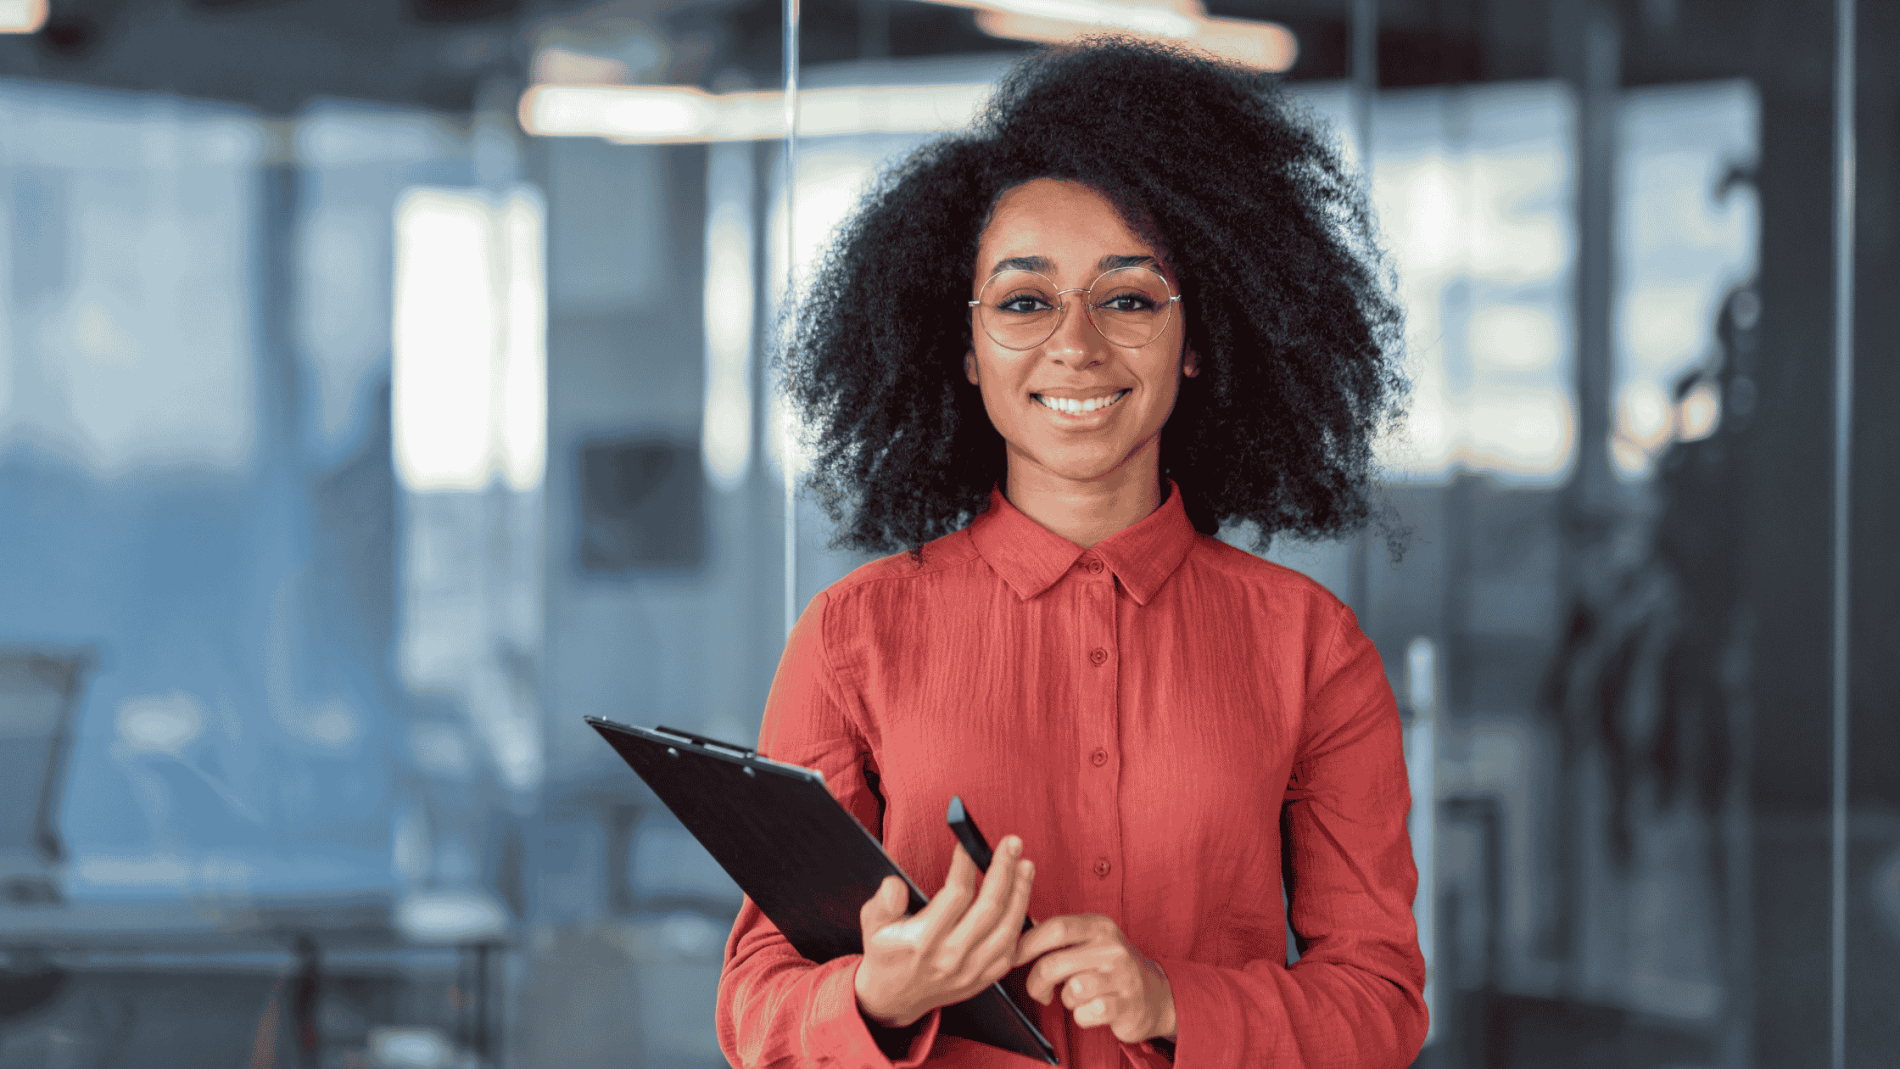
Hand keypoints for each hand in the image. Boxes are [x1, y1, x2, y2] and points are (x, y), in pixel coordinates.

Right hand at [854, 837, 1036, 1028]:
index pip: (956, 895)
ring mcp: (970, 971)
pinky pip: (1011, 949)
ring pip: (1007, 928)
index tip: (969, 843)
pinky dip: (1021, 922)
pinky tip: (1022, 899)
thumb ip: (882, 902)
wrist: (893, 999)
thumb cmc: (885, 954)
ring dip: (1020, 893)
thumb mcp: (872, 925)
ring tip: (1025, 866)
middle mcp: (950, 957)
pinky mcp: (982, 979)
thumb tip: (895, 884)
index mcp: (922, 941)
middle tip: (1012, 844)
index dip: (966, 864)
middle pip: (989, 908)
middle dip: (1004, 870)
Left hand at [1014, 913, 1175, 1044]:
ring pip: (1071, 990)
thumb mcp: (1092, 940)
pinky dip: (1082, 1016)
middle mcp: (1112, 948)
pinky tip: (1091, 1009)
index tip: (1014, 957)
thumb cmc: (1112, 967)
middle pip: (1054, 963)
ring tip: (1075, 997)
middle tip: (1039, 990)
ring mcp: (1122, 976)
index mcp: (1100, 926)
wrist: (1155, 994)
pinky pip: (1086, 1013)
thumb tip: (1021, 926)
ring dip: (1065, 999)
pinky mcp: (1126, 1005)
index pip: (1056, 928)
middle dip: (1037, 982)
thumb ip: (1060, 934)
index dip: (1028, 944)